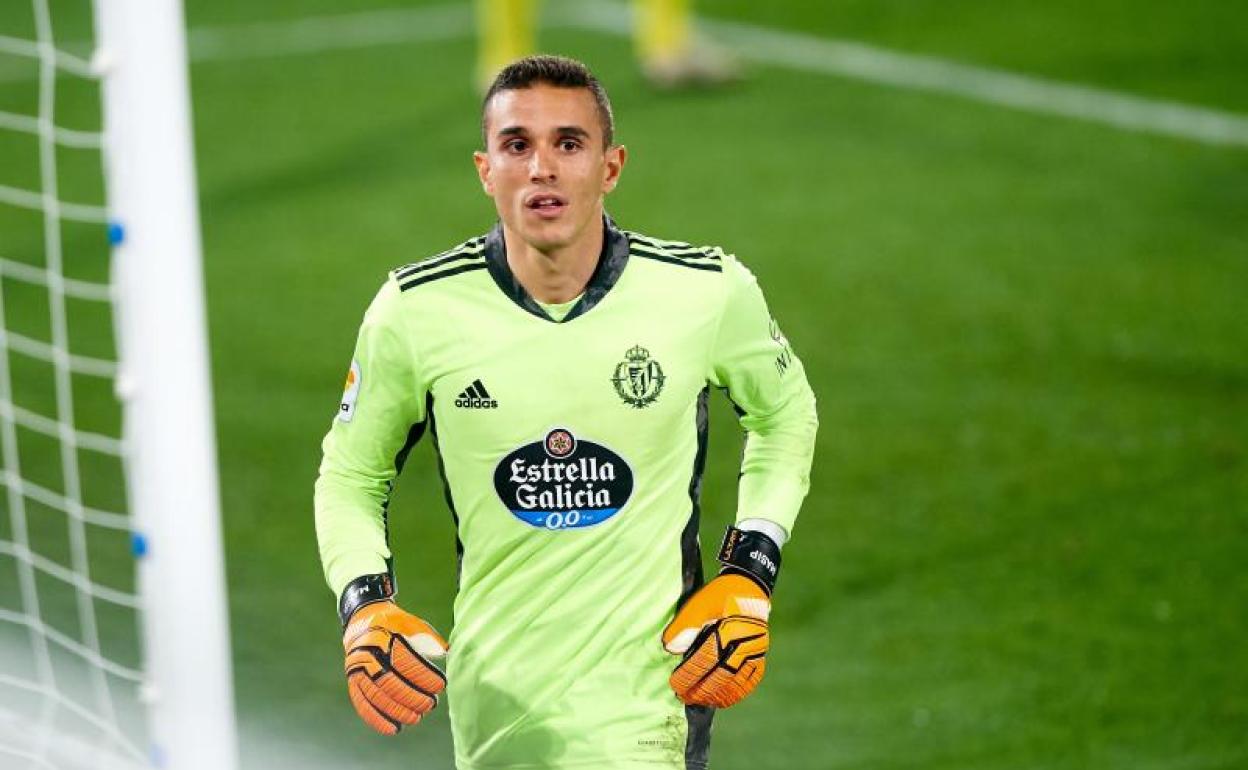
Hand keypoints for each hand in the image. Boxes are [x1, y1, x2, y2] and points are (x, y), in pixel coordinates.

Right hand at [342, 600, 447, 733]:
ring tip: (415, 718)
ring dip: (397, 711)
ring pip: (377, 696)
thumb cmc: (394, 622)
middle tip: (431, 704)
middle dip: (412, 697)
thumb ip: (429, 638)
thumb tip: (449, 652)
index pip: (406, 662)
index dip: (424, 676)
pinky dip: (376, 719)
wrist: (362, 618)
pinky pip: (362, 703)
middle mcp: (368, 654)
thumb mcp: (411, 623)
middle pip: (390, 683)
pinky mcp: (353, 680)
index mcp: (384, 637)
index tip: (441, 686)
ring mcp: (357, 668)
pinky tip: (392, 728)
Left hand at [661, 573, 770, 707]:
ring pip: (737, 682)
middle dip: (701, 690)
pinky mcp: (761, 654)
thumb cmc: (720, 594)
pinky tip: (725, 698)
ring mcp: (756, 651)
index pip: (705, 661)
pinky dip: (738, 692)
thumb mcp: (699, 603)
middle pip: (721, 676)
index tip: (675, 685)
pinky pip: (751, 679)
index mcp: (728, 630)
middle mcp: (745, 644)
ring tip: (702, 702)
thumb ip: (685, 625)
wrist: (749, 586)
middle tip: (684, 698)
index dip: (689, 676)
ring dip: (718, 695)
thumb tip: (670, 648)